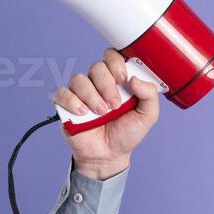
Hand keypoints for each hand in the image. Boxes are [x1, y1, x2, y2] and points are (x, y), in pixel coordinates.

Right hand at [54, 47, 161, 179]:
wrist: (109, 156)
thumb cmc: (127, 133)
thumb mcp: (148, 116)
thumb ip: (150, 95)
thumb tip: (134, 78)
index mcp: (117, 81)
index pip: (112, 56)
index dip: (116, 63)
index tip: (123, 79)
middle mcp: (98, 83)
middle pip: (97, 67)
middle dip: (107, 86)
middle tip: (114, 105)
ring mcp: (81, 93)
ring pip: (80, 79)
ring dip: (92, 96)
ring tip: (101, 113)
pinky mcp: (67, 104)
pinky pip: (63, 93)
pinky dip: (73, 102)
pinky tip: (83, 113)